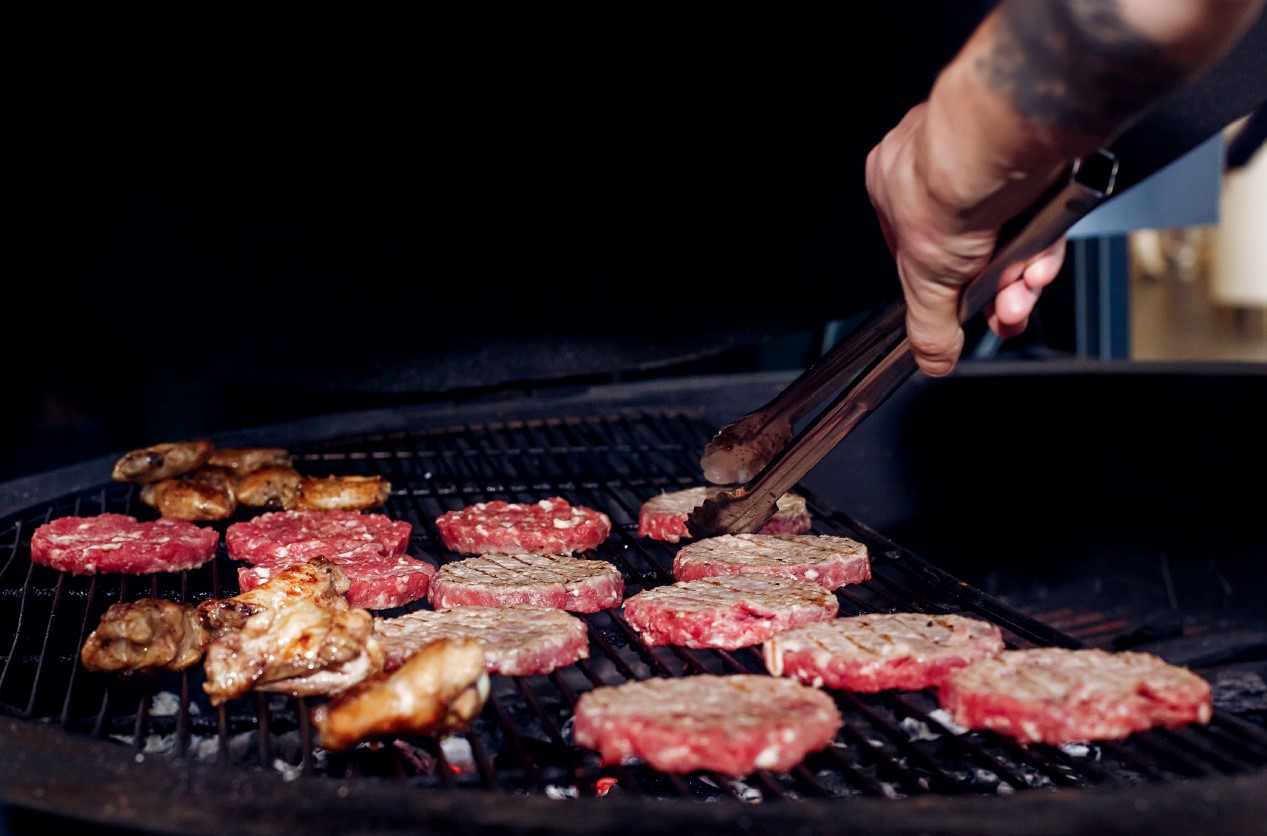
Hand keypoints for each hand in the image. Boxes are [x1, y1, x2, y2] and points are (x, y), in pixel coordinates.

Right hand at [865, 102, 1065, 376]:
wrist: (1006, 141)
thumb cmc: (950, 182)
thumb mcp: (926, 279)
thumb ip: (928, 325)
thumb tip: (931, 359)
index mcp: (892, 184)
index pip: (918, 252)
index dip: (946, 288)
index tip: (962, 314)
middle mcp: (938, 164)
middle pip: (971, 248)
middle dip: (994, 290)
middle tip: (1006, 311)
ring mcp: (989, 159)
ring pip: (1010, 233)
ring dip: (1021, 273)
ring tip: (1026, 289)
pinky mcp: (1035, 156)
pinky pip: (1039, 212)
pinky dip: (1044, 243)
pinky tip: (1043, 260)